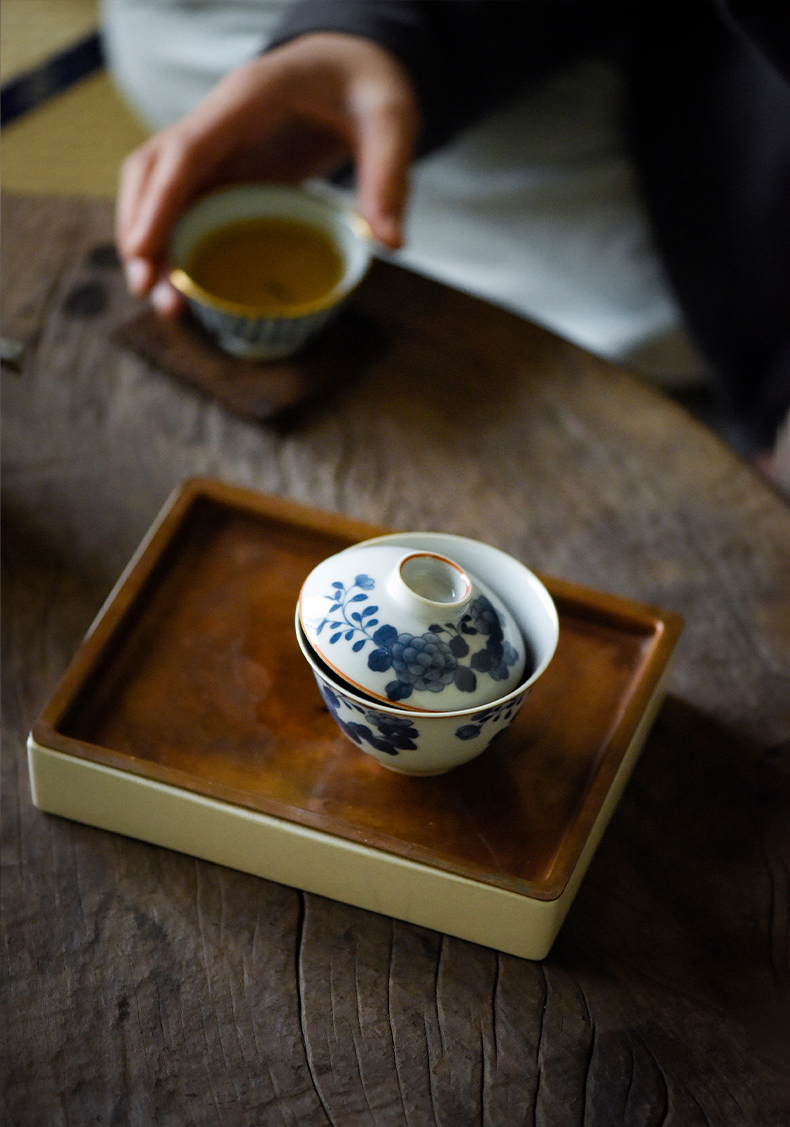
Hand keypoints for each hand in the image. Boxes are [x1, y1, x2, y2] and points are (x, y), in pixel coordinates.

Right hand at [115, 32, 419, 312]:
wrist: (354, 64)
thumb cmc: (368, 83)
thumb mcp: (392, 121)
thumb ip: (389, 177)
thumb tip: (390, 243)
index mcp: (250, 96)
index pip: (188, 148)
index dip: (159, 200)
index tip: (142, 249)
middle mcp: (219, 118)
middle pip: (154, 169)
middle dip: (141, 228)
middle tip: (146, 291)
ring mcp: (217, 143)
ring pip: (159, 188)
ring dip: (150, 241)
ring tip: (162, 301)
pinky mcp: (225, 166)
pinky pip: (183, 203)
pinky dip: (173, 241)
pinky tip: (180, 282)